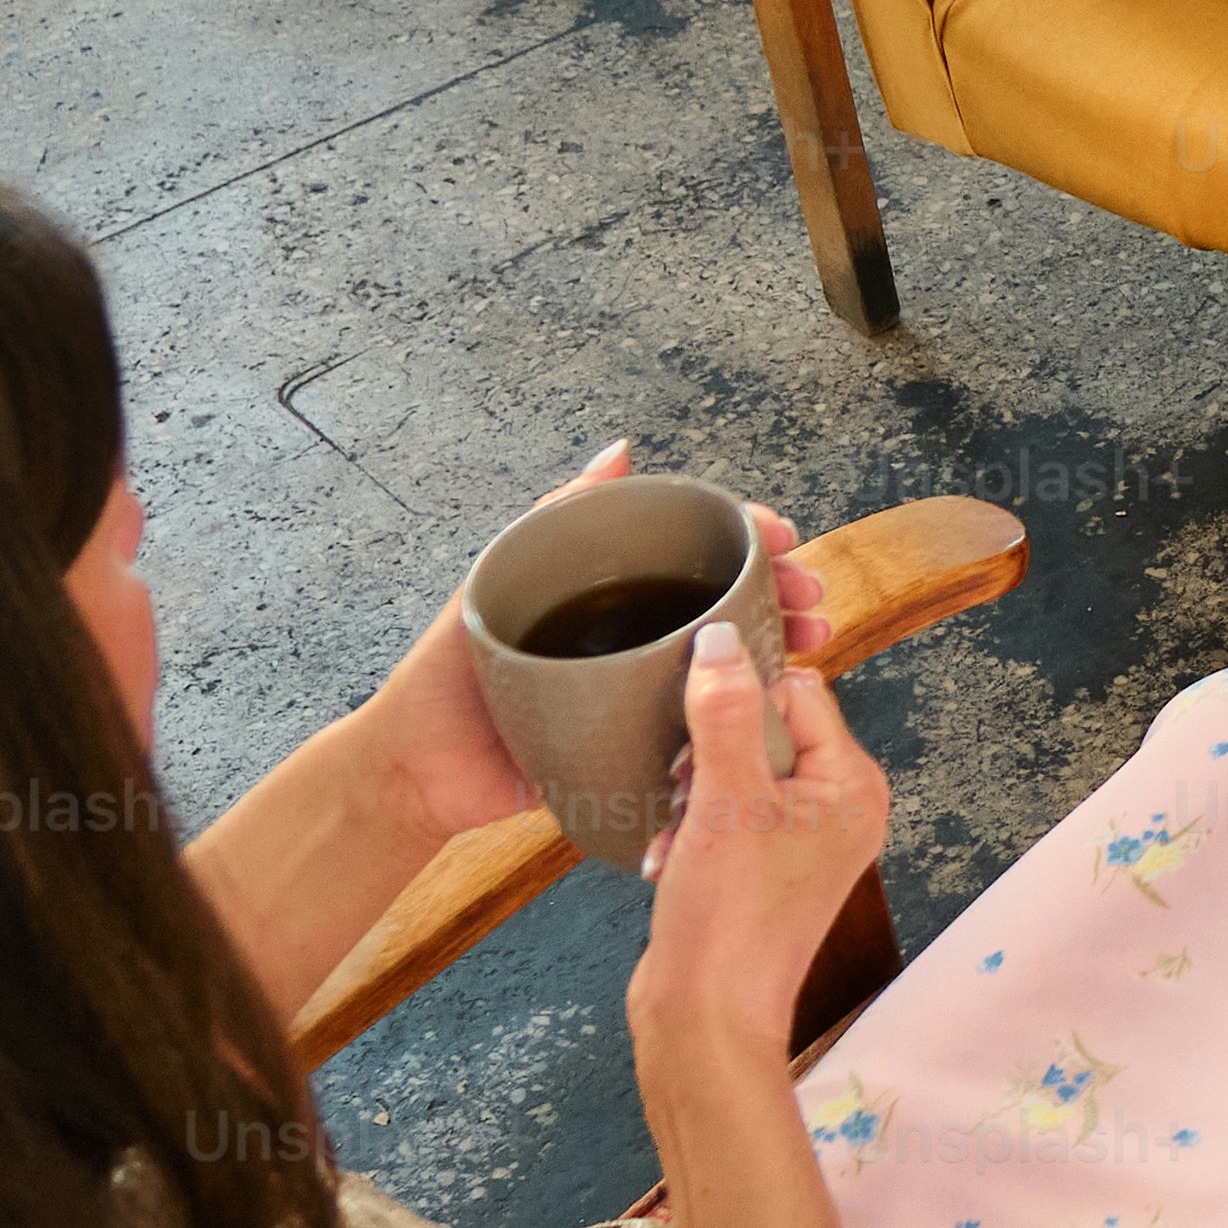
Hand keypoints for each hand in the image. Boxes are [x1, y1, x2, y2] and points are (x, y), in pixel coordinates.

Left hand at [360, 445, 820, 844]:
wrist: (413, 776)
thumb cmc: (440, 679)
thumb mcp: (489, 585)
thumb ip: (550, 521)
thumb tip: (621, 451)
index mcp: (601, 595)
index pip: (688, 552)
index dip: (744, 538)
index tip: (783, 537)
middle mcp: (626, 640)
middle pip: (720, 606)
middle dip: (778, 596)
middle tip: (812, 600)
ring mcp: (634, 697)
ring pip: (723, 666)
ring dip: (777, 651)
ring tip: (814, 647)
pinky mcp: (634, 753)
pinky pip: (699, 731)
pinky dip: (745, 718)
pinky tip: (781, 709)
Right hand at [626, 619, 892, 1064]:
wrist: (704, 1022)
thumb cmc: (727, 919)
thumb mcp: (724, 799)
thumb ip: (725, 712)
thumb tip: (721, 638)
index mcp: (854, 783)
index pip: (797, 692)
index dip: (740, 706)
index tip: (700, 743)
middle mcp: (841, 808)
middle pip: (764, 729)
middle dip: (708, 757)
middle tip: (687, 796)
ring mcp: (803, 843)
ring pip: (732, 773)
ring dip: (691, 798)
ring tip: (680, 837)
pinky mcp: (764, 871)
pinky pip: (721, 818)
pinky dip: (688, 833)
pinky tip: (669, 862)